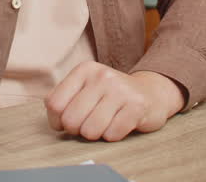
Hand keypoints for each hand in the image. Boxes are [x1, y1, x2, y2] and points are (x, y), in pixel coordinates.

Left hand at [44, 62, 184, 141]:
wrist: (150, 93)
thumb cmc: (111, 96)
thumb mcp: (86, 89)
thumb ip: (64, 100)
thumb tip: (56, 121)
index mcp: (84, 70)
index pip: (54, 104)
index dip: (57, 120)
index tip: (69, 121)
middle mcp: (101, 76)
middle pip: (71, 120)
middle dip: (77, 130)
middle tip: (89, 124)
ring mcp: (120, 89)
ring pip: (90, 130)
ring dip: (96, 134)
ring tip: (105, 123)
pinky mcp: (137, 106)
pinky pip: (112, 135)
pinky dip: (113, 135)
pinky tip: (119, 124)